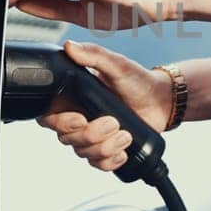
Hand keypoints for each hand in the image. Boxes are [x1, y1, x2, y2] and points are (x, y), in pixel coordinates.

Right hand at [36, 40, 174, 172]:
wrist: (161, 100)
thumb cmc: (137, 80)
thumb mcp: (116, 65)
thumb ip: (93, 55)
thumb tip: (70, 46)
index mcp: (73, 99)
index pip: (49, 117)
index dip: (59, 123)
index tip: (80, 119)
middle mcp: (79, 119)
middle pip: (67, 139)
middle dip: (91, 135)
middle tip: (114, 123)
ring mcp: (92, 137)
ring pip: (83, 153)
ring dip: (105, 147)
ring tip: (126, 134)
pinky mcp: (106, 150)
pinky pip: (98, 164)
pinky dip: (110, 161)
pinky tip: (123, 152)